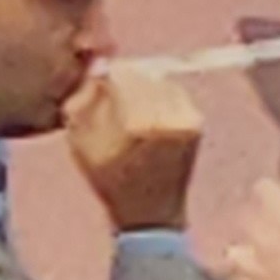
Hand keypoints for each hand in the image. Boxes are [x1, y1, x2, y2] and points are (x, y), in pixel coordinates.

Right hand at [64, 61, 202, 231]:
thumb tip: (96, 66)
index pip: (122, 76)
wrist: (151, 212)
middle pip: (142, 75)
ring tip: (129, 103)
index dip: (107, 74)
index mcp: (136, 123)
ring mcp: (186, 119)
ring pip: (159, 80)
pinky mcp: (196, 121)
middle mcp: (166, 117)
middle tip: (112, 88)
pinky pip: (173, 92)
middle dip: (125, 78)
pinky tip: (148, 111)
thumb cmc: (110, 180)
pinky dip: (160, 95)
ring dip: (143, 85)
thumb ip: (83, 102)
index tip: (98, 78)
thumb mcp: (82, 144)